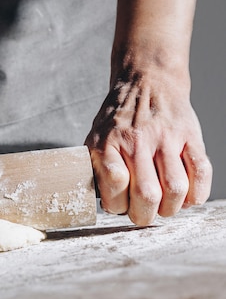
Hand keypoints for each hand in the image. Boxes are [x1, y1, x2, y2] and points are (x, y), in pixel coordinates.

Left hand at [86, 66, 211, 225]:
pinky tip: (186, 197)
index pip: (114, 185)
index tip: (119, 205)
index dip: (117, 205)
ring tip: (163, 206)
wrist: (146, 82)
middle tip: (142, 214)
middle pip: (146, 195)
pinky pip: (201, 173)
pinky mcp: (190, 136)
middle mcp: (136, 140)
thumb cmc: (119, 118)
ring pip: (175, 189)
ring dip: (170, 208)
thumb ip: (98, 167)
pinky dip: (196, 194)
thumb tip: (102, 202)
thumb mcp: (96, 137)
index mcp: (107, 142)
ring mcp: (165, 138)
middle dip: (144, 216)